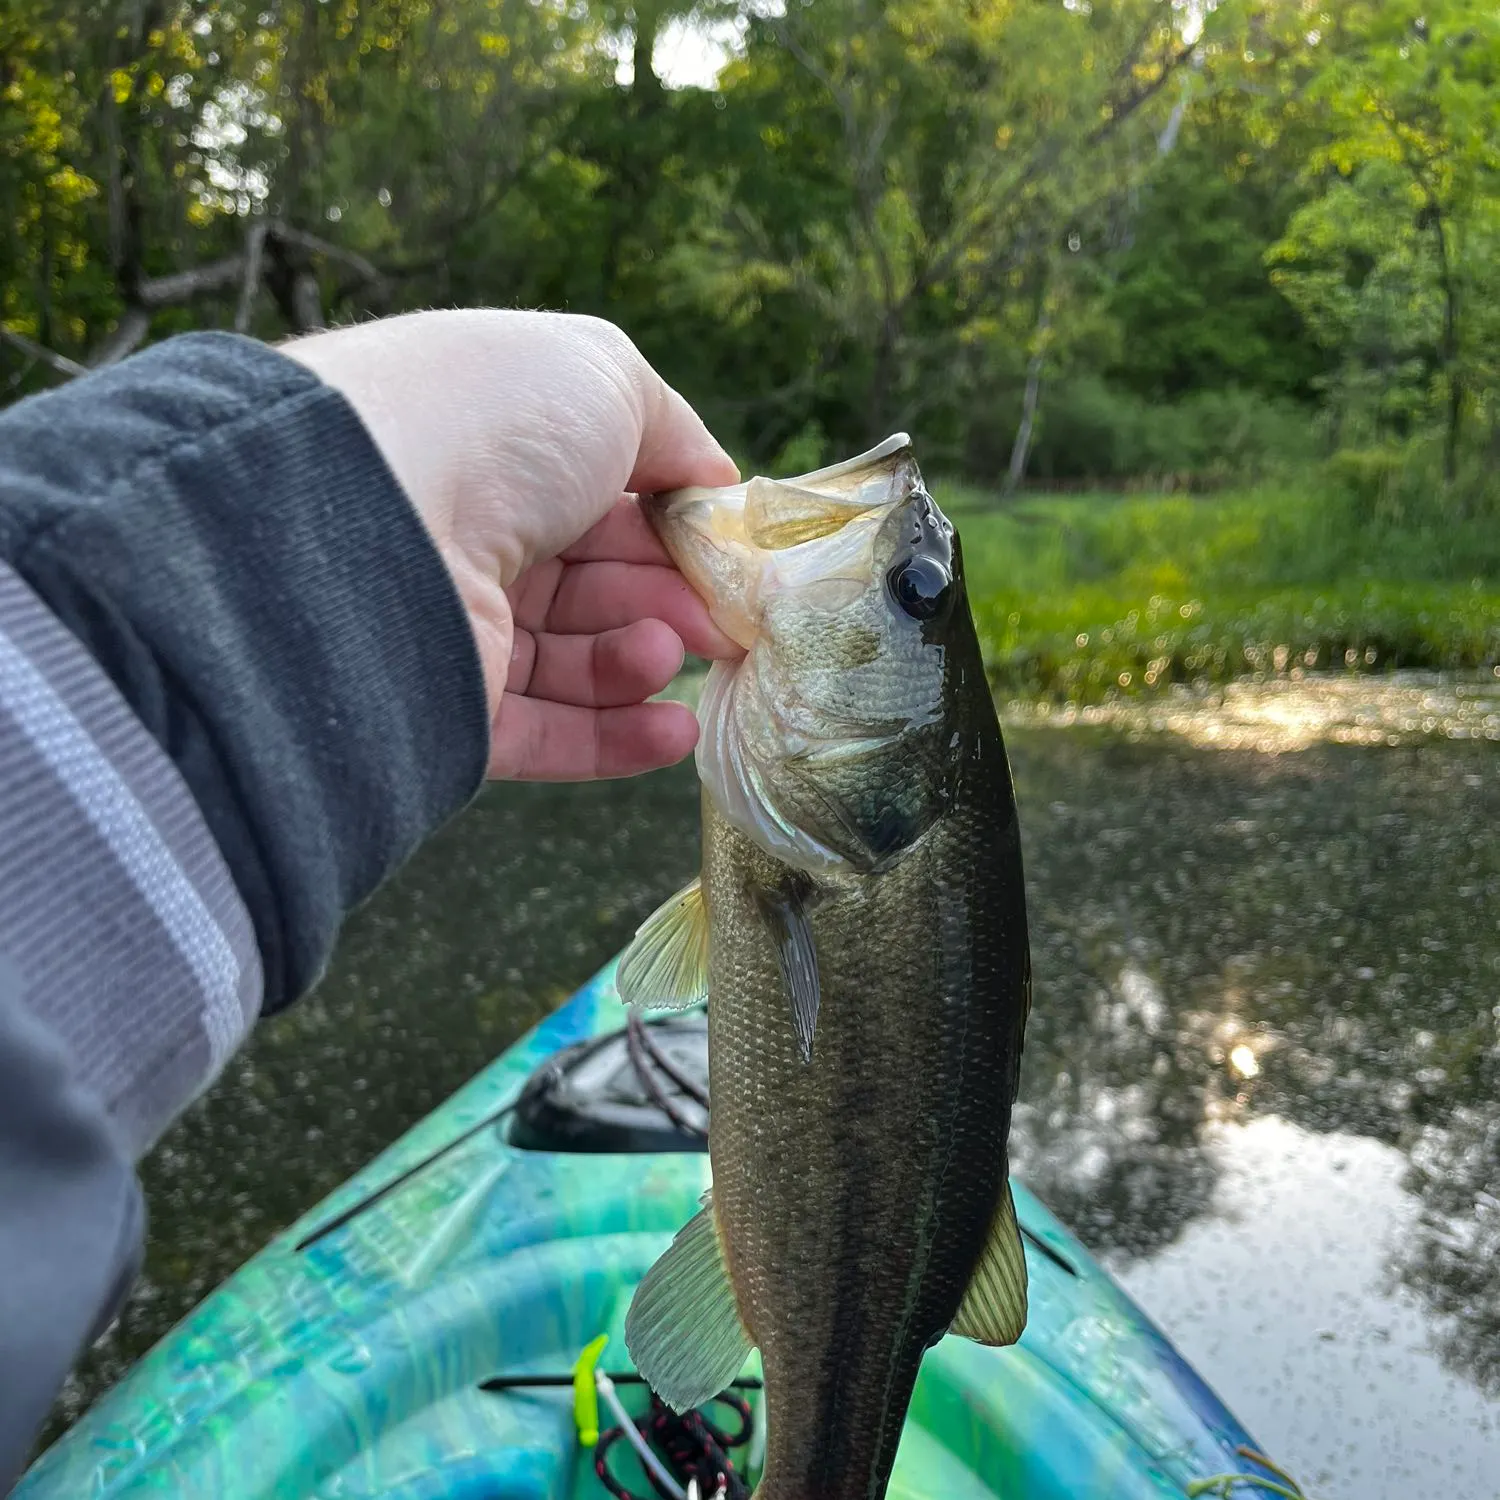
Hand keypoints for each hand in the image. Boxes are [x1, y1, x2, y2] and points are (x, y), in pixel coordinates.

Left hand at [282, 310, 739, 779]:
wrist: (374, 511)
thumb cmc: (496, 424)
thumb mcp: (607, 381)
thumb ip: (673, 433)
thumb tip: (715, 485)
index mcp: (501, 451)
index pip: (604, 501)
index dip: (671, 528)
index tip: (726, 556)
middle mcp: (470, 536)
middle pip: (596, 584)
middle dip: (668, 598)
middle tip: (720, 619)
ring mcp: (453, 627)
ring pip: (575, 662)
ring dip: (642, 660)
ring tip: (671, 652)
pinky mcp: (444, 711)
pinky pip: (545, 735)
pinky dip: (618, 739)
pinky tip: (675, 732)